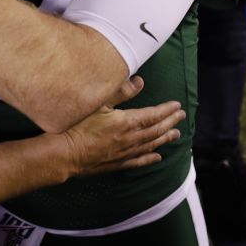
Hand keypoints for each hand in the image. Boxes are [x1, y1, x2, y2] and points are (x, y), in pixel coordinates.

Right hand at [61, 76, 185, 176]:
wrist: (64, 154)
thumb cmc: (77, 126)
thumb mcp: (97, 102)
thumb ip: (119, 92)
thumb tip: (139, 82)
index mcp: (127, 122)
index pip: (153, 115)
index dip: (166, 110)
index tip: (177, 106)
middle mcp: (130, 139)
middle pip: (156, 130)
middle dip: (170, 122)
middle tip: (181, 117)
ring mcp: (124, 153)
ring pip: (150, 145)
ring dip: (164, 139)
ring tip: (176, 135)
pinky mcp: (116, 163)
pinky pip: (138, 161)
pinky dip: (149, 159)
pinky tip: (157, 157)